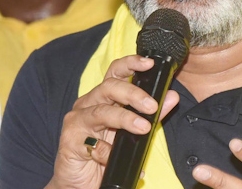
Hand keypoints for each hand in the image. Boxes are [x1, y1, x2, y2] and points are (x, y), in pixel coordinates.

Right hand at [46, 55, 179, 188]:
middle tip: (152, 106)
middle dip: (133, 94)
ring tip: (143, 127)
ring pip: (101, 111)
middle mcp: (88, 104)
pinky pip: (92, 142)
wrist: (81, 182)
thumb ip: (152, 114)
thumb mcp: (133, 132)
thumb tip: (172, 97)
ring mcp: (77, 121)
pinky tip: (114, 157)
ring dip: (124, 118)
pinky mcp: (70, 140)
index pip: (116, 72)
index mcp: (104, 98)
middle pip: (109, 87)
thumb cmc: (106, 153)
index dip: (131, 64)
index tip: (149, 63)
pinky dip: (107, 151)